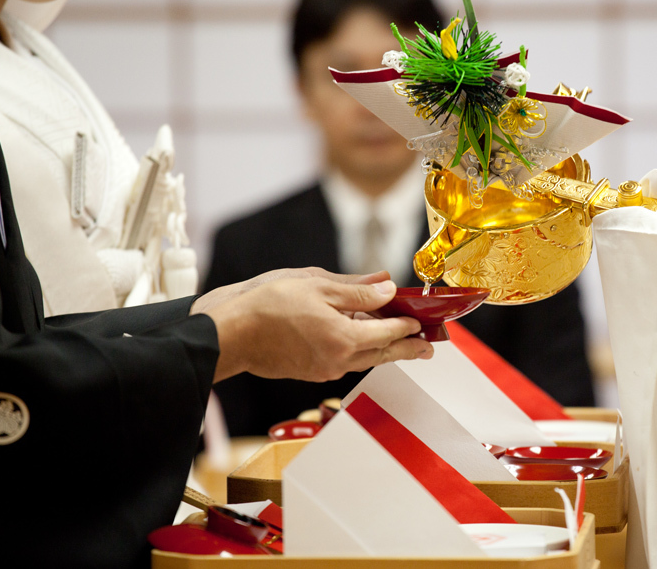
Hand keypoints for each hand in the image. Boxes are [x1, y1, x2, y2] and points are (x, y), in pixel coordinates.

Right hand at [197, 270, 431, 382]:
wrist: (227, 333)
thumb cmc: (266, 304)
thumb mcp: (317, 285)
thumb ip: (357, 290)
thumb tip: (387, 288)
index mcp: (345, 338)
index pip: (390, 333)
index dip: (409, 325)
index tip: (424, 322)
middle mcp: (339, 360)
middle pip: (383, 354)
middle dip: (408, 349)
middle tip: (429, 348)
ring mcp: (323, 369)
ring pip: (364, 359)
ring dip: (384, 349)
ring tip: (400, 342)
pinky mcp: (309, 371)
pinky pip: (344, 361)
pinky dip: (359, 349)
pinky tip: (360, 337)